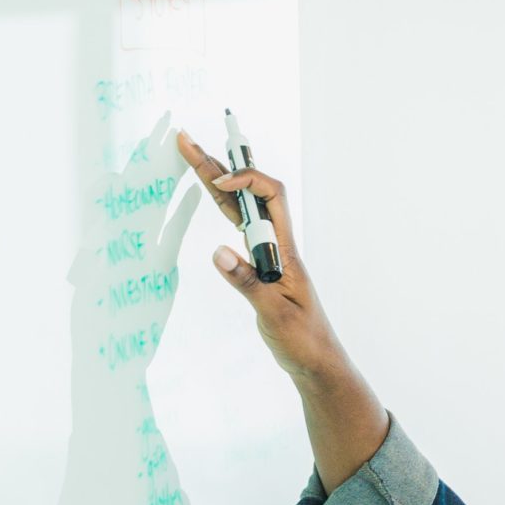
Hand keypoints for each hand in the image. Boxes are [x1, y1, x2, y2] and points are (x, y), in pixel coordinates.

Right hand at [175, 127, 351, 384]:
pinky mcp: (260, 267)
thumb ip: (247, 284)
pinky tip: (213, 192)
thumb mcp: (274, 315)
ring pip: (241, 208)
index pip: (271, 198)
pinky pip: (240, 228)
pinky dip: (224, 207)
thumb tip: (218, 252)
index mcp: (286, 251)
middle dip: (220, 166)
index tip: (220, 181)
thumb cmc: (302, 341)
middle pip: (249, 195)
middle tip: (188, 141)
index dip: (246, 181)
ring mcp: (268, 254)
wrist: (316, 362)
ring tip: (192, 155)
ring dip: (217, 181)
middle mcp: (278, 245)